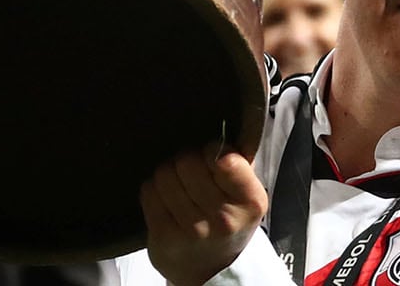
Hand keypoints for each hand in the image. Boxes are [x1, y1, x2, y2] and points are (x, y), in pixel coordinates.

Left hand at [142, 145, 267, 285]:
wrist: (211, 269)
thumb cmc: (228, 221)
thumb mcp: (247, 195)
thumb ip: (237, 164)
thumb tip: (219, 130)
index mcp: (250, 201)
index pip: (223, 156)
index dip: (212, 150)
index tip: (212, 158)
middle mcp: (223, 218)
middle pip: (187, 161)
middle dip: (186, 161)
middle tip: (191, 173)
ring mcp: (192, 230)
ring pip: (164, 173)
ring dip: (168, 174)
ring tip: (178, 187)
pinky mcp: (164, 237)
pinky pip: (148, 191)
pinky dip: (154, 190)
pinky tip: (166, 200)